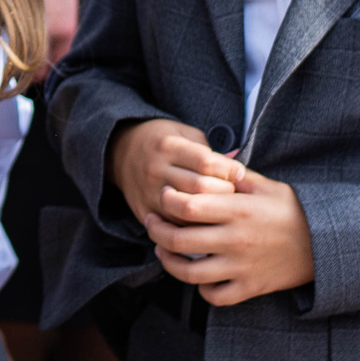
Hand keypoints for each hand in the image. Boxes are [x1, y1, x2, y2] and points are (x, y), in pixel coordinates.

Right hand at [108, 118, 242, 228]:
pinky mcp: (144, 212)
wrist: (120, 153)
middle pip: (200, 188)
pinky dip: (193, 226)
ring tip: (219, 207)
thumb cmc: (163, 142)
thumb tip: (239, 172)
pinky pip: (174, 226)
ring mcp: (148, 193)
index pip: (206, 163)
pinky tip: (203, 220)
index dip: (229, 170)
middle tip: (232, 191)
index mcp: (167, 146)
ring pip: (188, 212)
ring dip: (210, 212)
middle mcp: (155, 170)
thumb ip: (210, 151)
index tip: (239, 173)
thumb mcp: (185, 134)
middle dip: (224, 192)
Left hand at [145, 169, 313, 305]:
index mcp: (238, 210)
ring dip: (168, 261)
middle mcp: (236, 240)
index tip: (164, 196)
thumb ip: (235, 176)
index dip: (167, 200)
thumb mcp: (267, 186)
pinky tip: (198, 276)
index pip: (187, 205)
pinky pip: (215, 296)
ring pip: (189, 273)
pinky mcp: (250, 288)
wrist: (326, 245)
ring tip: (161, 250)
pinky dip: (201, 289)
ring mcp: (242, 268)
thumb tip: (210, 161)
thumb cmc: (294, 211)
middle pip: (178, 239)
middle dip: (155, 230)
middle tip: (150, 222)